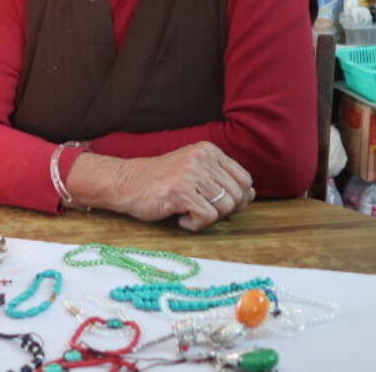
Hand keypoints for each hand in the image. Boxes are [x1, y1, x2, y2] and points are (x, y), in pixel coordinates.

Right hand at [65, 142, 255, 230]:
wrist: (125, 183)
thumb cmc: (160, 181)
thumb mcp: (194, 170)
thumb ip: (220, 178)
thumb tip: (250, 195)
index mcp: (209, 150)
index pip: (244, 179)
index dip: (239, 198)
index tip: (221, 206)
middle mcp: (202, 158)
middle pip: (237, 195)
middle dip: (224, 211)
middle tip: (202, 212)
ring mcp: (191, 174)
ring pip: (224, 207)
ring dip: (208, 218)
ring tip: (189, 213)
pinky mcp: (180, 192)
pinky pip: (207, 217)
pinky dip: (195, 225)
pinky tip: (181, 218)